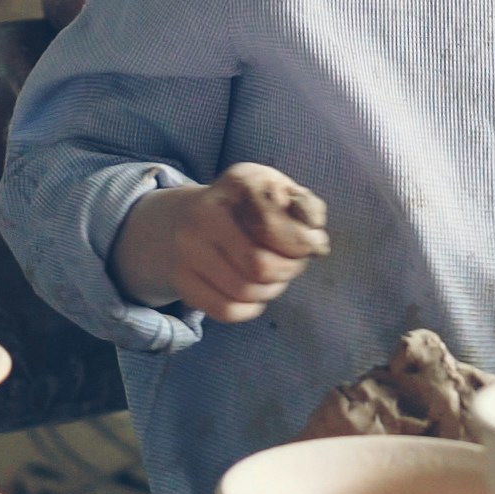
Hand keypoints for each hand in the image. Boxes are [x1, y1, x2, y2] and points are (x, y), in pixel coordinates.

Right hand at [113, 163, 329, 321]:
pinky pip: (225, 310)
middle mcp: (204, 212)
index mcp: (237, 183)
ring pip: (244, 291)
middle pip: (260, 266)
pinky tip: (254, 296)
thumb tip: (316, 240)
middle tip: (293, 265)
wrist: (177, 219)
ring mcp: (186, 248)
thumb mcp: (273, 189)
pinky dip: (249, 310)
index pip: (275, 226)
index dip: (302, 244)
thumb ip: (304, 207)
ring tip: (274, 278)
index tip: (311, 245)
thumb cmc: (243, 207)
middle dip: (288, 271)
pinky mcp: (180, 278)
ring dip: (271, 291)